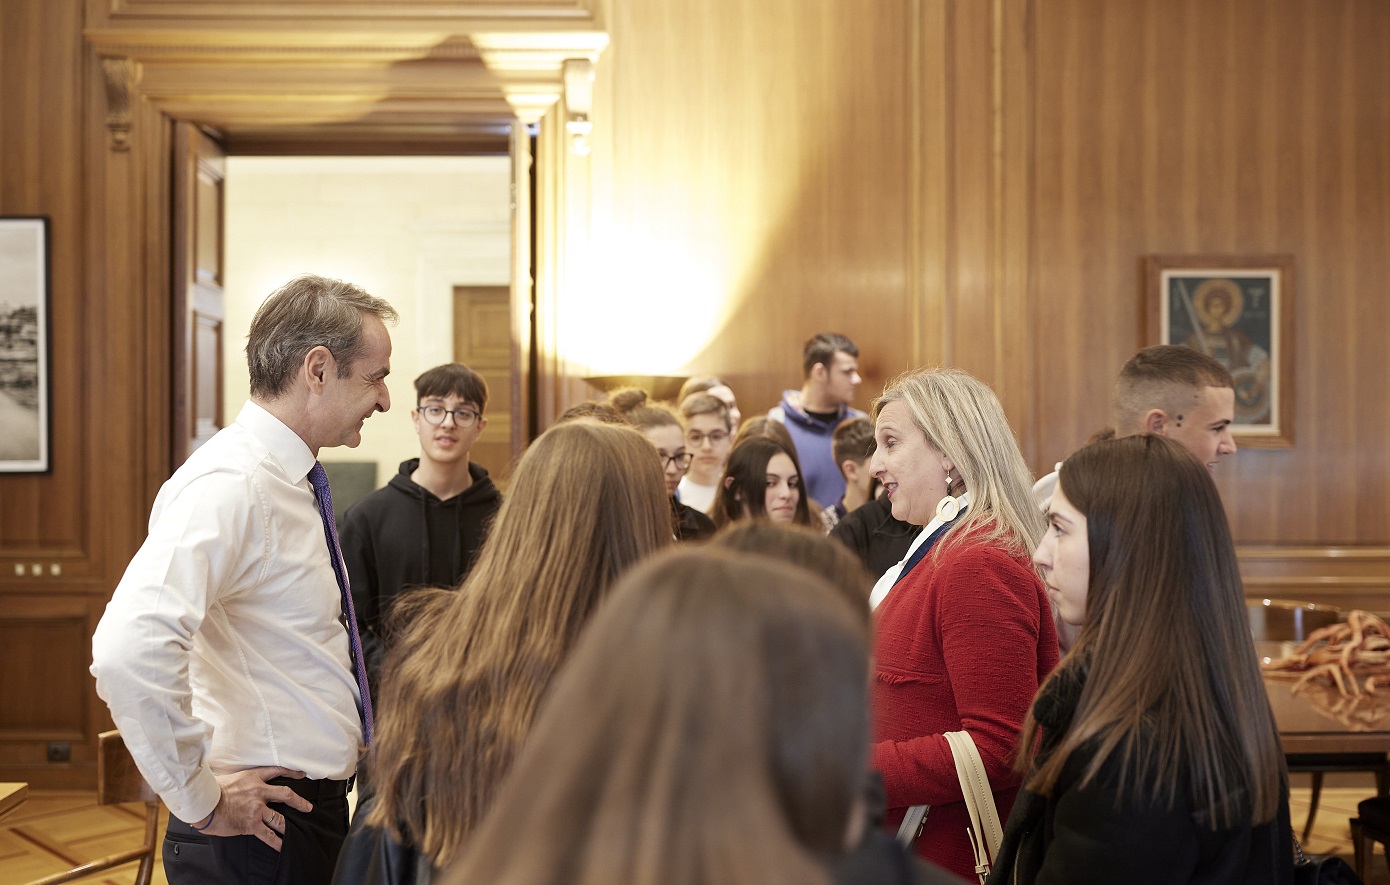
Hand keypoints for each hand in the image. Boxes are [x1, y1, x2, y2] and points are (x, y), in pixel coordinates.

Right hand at [192, 766, 313, 850]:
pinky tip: (282, 846)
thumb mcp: (231, 777)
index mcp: (254, 778)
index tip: (301, 774)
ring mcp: (257, 809)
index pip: (277, 771)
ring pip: (279, 818)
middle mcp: (259, 792)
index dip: (291, 772)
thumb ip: (242, 780)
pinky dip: (277, 842)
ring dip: (288, 825)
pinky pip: (268, 835)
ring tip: (295, 831)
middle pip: (286, 794)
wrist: (204, 803)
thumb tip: (242, 782)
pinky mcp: (251, 824)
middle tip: (308, 807)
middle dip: (299, 801)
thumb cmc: (212, 790)